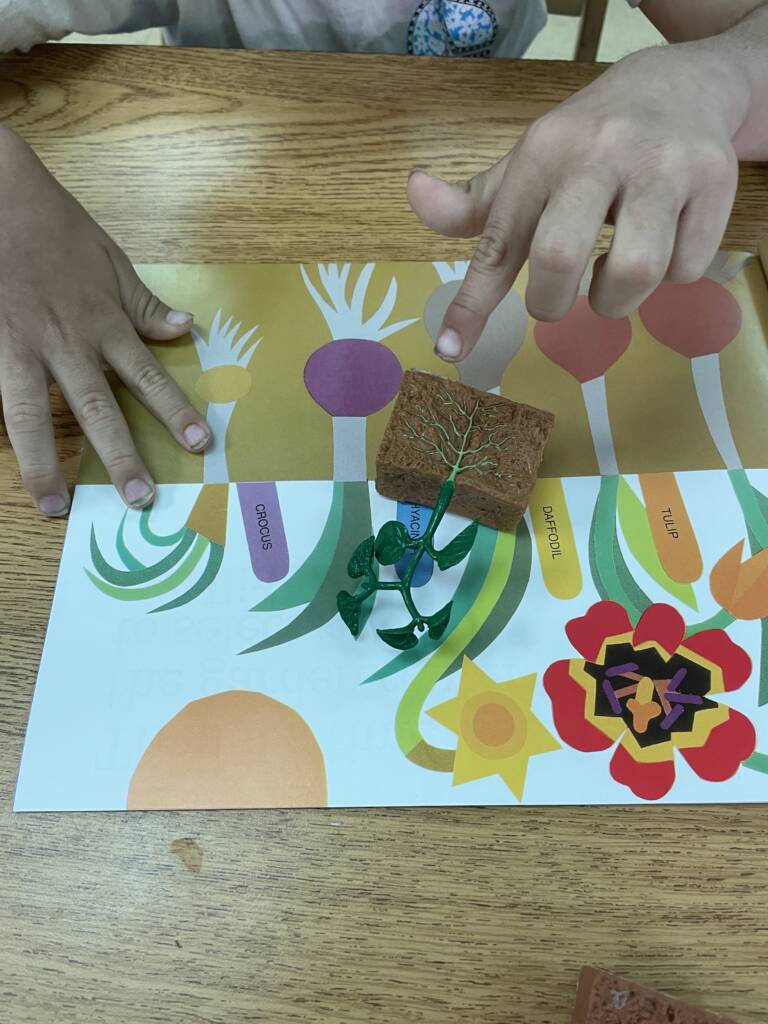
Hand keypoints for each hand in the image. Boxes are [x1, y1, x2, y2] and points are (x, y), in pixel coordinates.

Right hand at [0, 126, 210, 514]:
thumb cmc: (54, 226)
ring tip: (56, 506)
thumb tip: (187, 330)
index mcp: (101, 322)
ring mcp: (17, 346)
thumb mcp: (111, 260)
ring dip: (46, 464)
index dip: (174, 412)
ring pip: (30, 413)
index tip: (199, 446)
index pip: (146, 377)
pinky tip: (7, 471)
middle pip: (95, 408)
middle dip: (119, 456)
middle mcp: (63, 342)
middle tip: (140, 499)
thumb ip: (144, 304)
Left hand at [408, 42, 751, 359]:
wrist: (681, 86)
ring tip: (611, 278)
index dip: (472, 304)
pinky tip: (662, 245)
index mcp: (543, 153)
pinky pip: (685, 270)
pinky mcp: (715, 179)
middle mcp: (599, 152)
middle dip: (551, 303)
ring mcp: (662, 164)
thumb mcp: (529, 163)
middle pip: (560, 259)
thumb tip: (415, 194)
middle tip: (558, 297)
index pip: (498, 241)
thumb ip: (475, 202)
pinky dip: (669, 277)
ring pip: (633, 273)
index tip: (450, 351)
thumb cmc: (590, 142)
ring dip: (614, 301)